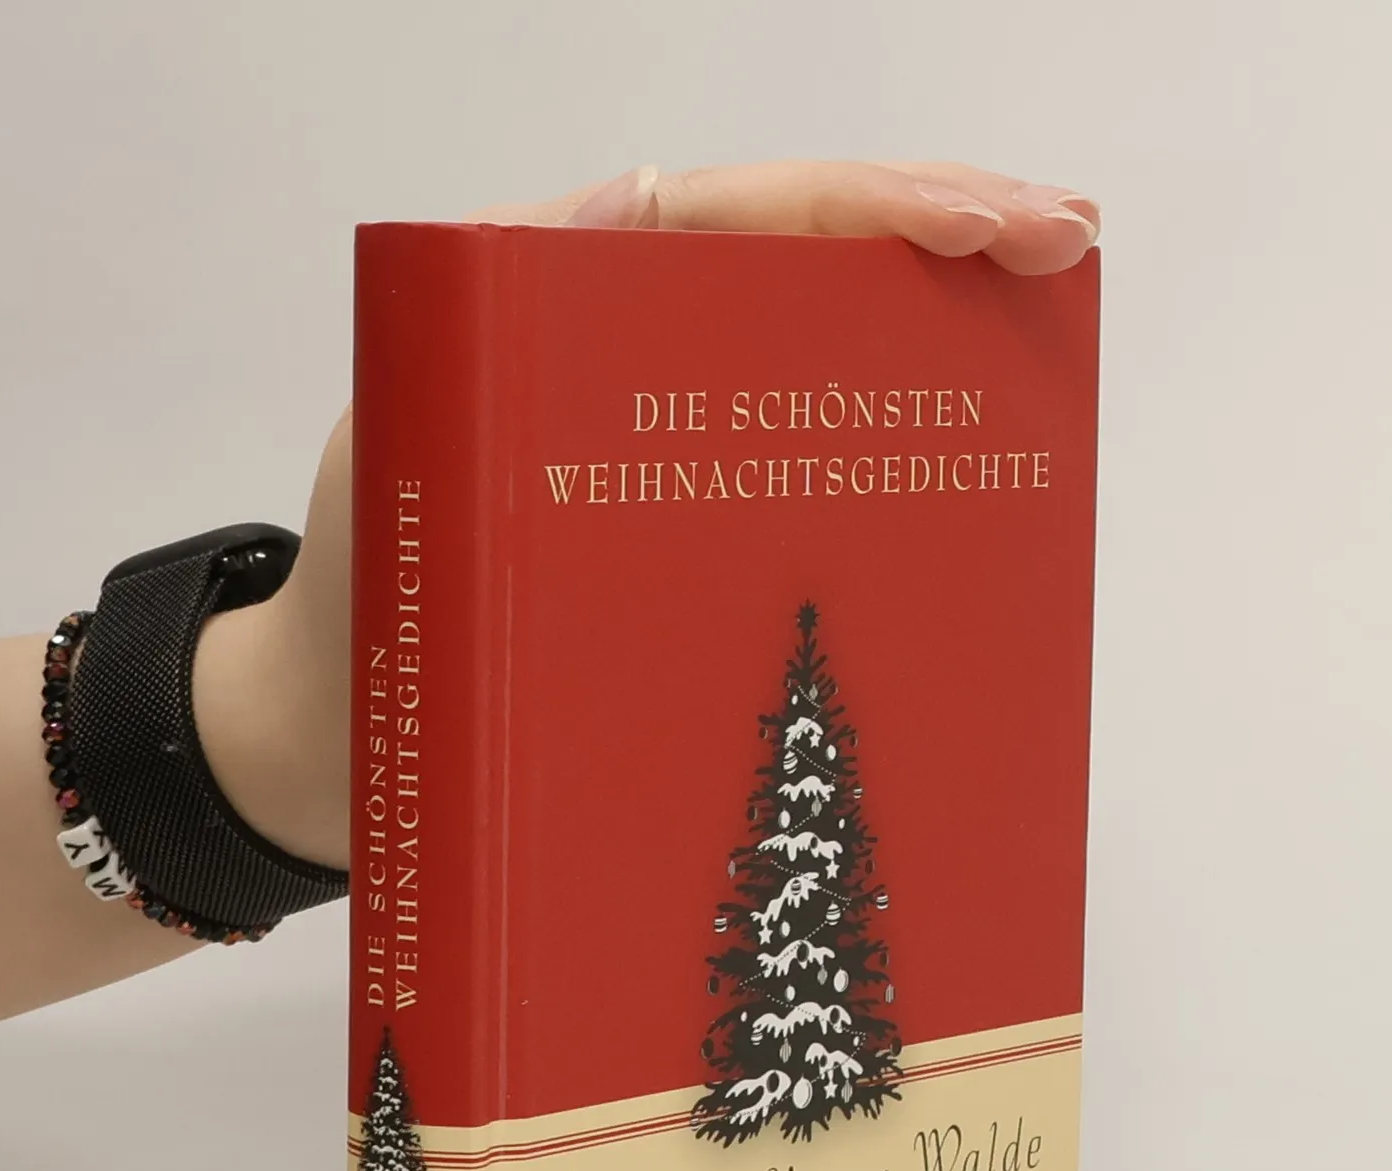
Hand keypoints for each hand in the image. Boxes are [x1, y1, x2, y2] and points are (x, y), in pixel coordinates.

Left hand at [198, 162, 1100, 870]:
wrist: (336, 741)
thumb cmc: (359, 608)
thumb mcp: (403, 443)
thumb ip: (483, 330)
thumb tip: (630, 208)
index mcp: (555, 300)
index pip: (741, 218)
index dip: (879, 209)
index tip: (1000, 224)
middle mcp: (618, 352)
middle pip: (797, 267)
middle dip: (934, 242)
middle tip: (1056, 252)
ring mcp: (655, 441)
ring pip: (808, 362)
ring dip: (922, 343)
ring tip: (1034, 334)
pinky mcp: (671, 524)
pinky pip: (786, 471)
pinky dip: (871, 459)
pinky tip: (948, 475)